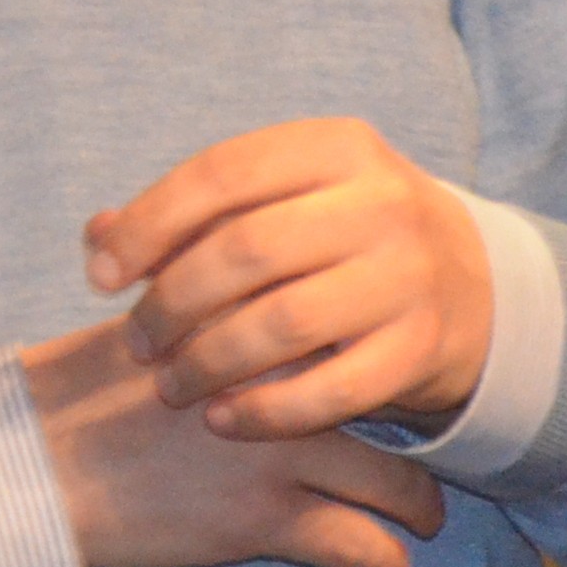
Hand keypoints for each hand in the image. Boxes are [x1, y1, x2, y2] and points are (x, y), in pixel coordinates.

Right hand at [15, 317, 447, 566]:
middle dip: (417, 435)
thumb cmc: (72, 397)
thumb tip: (111, 224)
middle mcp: (283, 381)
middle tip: (427, 450)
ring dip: (417, 504)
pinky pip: (360, 546)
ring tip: (425, 517)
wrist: (35, 466)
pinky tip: (384, 563)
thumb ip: (154, 280)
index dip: (378, 351)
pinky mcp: (266, 521)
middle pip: (389, 403)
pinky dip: (380, 560)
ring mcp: (281, 453)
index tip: (387, 367)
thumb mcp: (123, 322)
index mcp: (256, 324)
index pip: (352, 331)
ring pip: (395, 483)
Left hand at [85, 117, 493, 441]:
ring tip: (168, 386)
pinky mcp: (423, 349)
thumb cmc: (339, 238)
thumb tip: (96, 238)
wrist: (470, 285)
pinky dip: (264, 412)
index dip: (149, 224)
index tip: (99, 275)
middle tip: (136, 343)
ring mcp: (409, 276)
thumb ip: (190, 214)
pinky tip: (221, 420)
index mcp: (336, 146)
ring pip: (283, 323)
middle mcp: (381, 202)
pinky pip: (330, 391)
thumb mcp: (280, 201)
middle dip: (172, 302)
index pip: (222, 173)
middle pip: (247, 250)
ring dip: (208, 362)